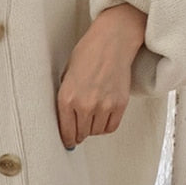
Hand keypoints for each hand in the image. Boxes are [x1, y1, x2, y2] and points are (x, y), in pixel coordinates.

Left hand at [57, 4, 146, 147]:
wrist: (111, 42)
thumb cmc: (88, 53)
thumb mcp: (66, 76)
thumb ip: (66, 98)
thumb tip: (67, 120)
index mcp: (67, 98)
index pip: (66, 130)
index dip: (67, 139)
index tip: (69, 142)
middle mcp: (84, 105)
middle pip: (81, 134)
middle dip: (79, 134)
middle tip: (80, 130)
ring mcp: (103, 106)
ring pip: (96, 132)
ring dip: (92, 129)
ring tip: (92, 119)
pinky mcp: (119, 105)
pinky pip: (111, 126)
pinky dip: (106, 126)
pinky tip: (103, 119)